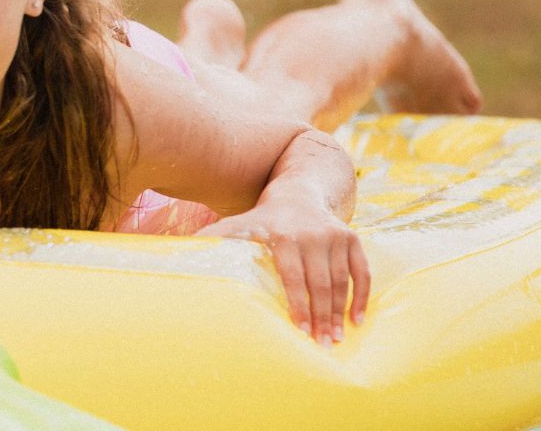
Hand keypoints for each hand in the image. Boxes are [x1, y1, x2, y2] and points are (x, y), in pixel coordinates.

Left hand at [198, 205, 369, 345]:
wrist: (296, 194)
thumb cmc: (261, 220)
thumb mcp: (236, 225)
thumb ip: (212, 239)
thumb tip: (178, 255)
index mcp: (282, 236)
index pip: (292, 277)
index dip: (297, 305)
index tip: (299, 331)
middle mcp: (312, 234)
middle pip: (319, 283)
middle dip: (320, 317)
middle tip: (321, 345)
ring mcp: (334, 236)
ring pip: (340, 281)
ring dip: (339, 313)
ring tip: (335, 339)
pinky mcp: (352, 238)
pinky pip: (362, 271)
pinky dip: (361, 296)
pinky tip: (357, 319)